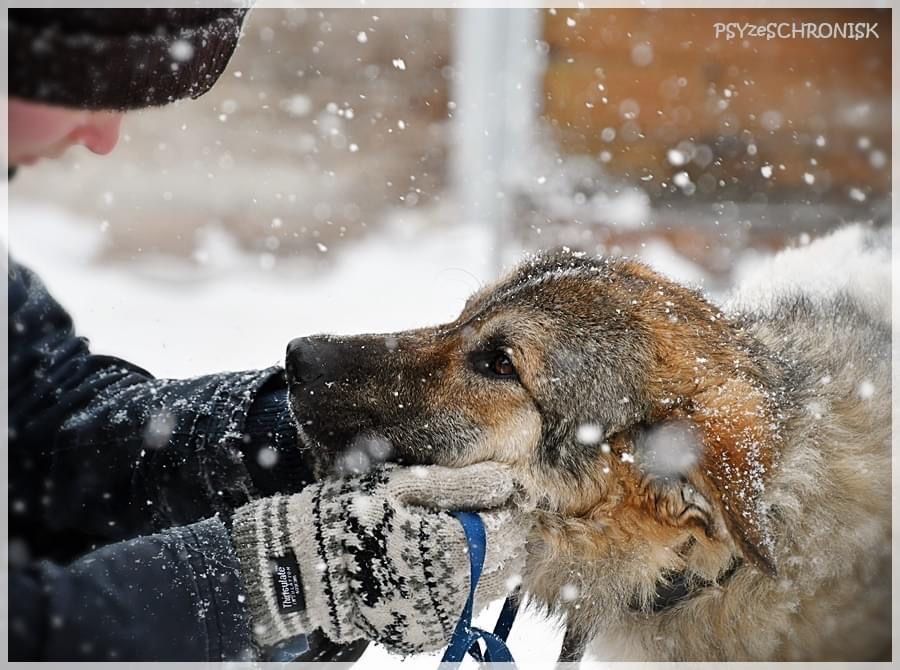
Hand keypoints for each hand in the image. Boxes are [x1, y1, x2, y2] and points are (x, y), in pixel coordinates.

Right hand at [231, 462, 529, 654]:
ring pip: (495, 586)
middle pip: (509, 559)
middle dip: (503, 534)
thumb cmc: (357, 513)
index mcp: (452, 547)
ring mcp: (443, 616)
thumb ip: (462, 483)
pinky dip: (469, 585)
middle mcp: (455, 590)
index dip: (508, 507)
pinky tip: (444, 565)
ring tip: (461, 537)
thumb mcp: (405, 485)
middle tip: (480, 513)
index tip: (495, 493)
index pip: (508, 527)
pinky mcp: (430, 632)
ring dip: (490, 561)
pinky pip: (469, 608)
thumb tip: (509, 481)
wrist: (309, 566)